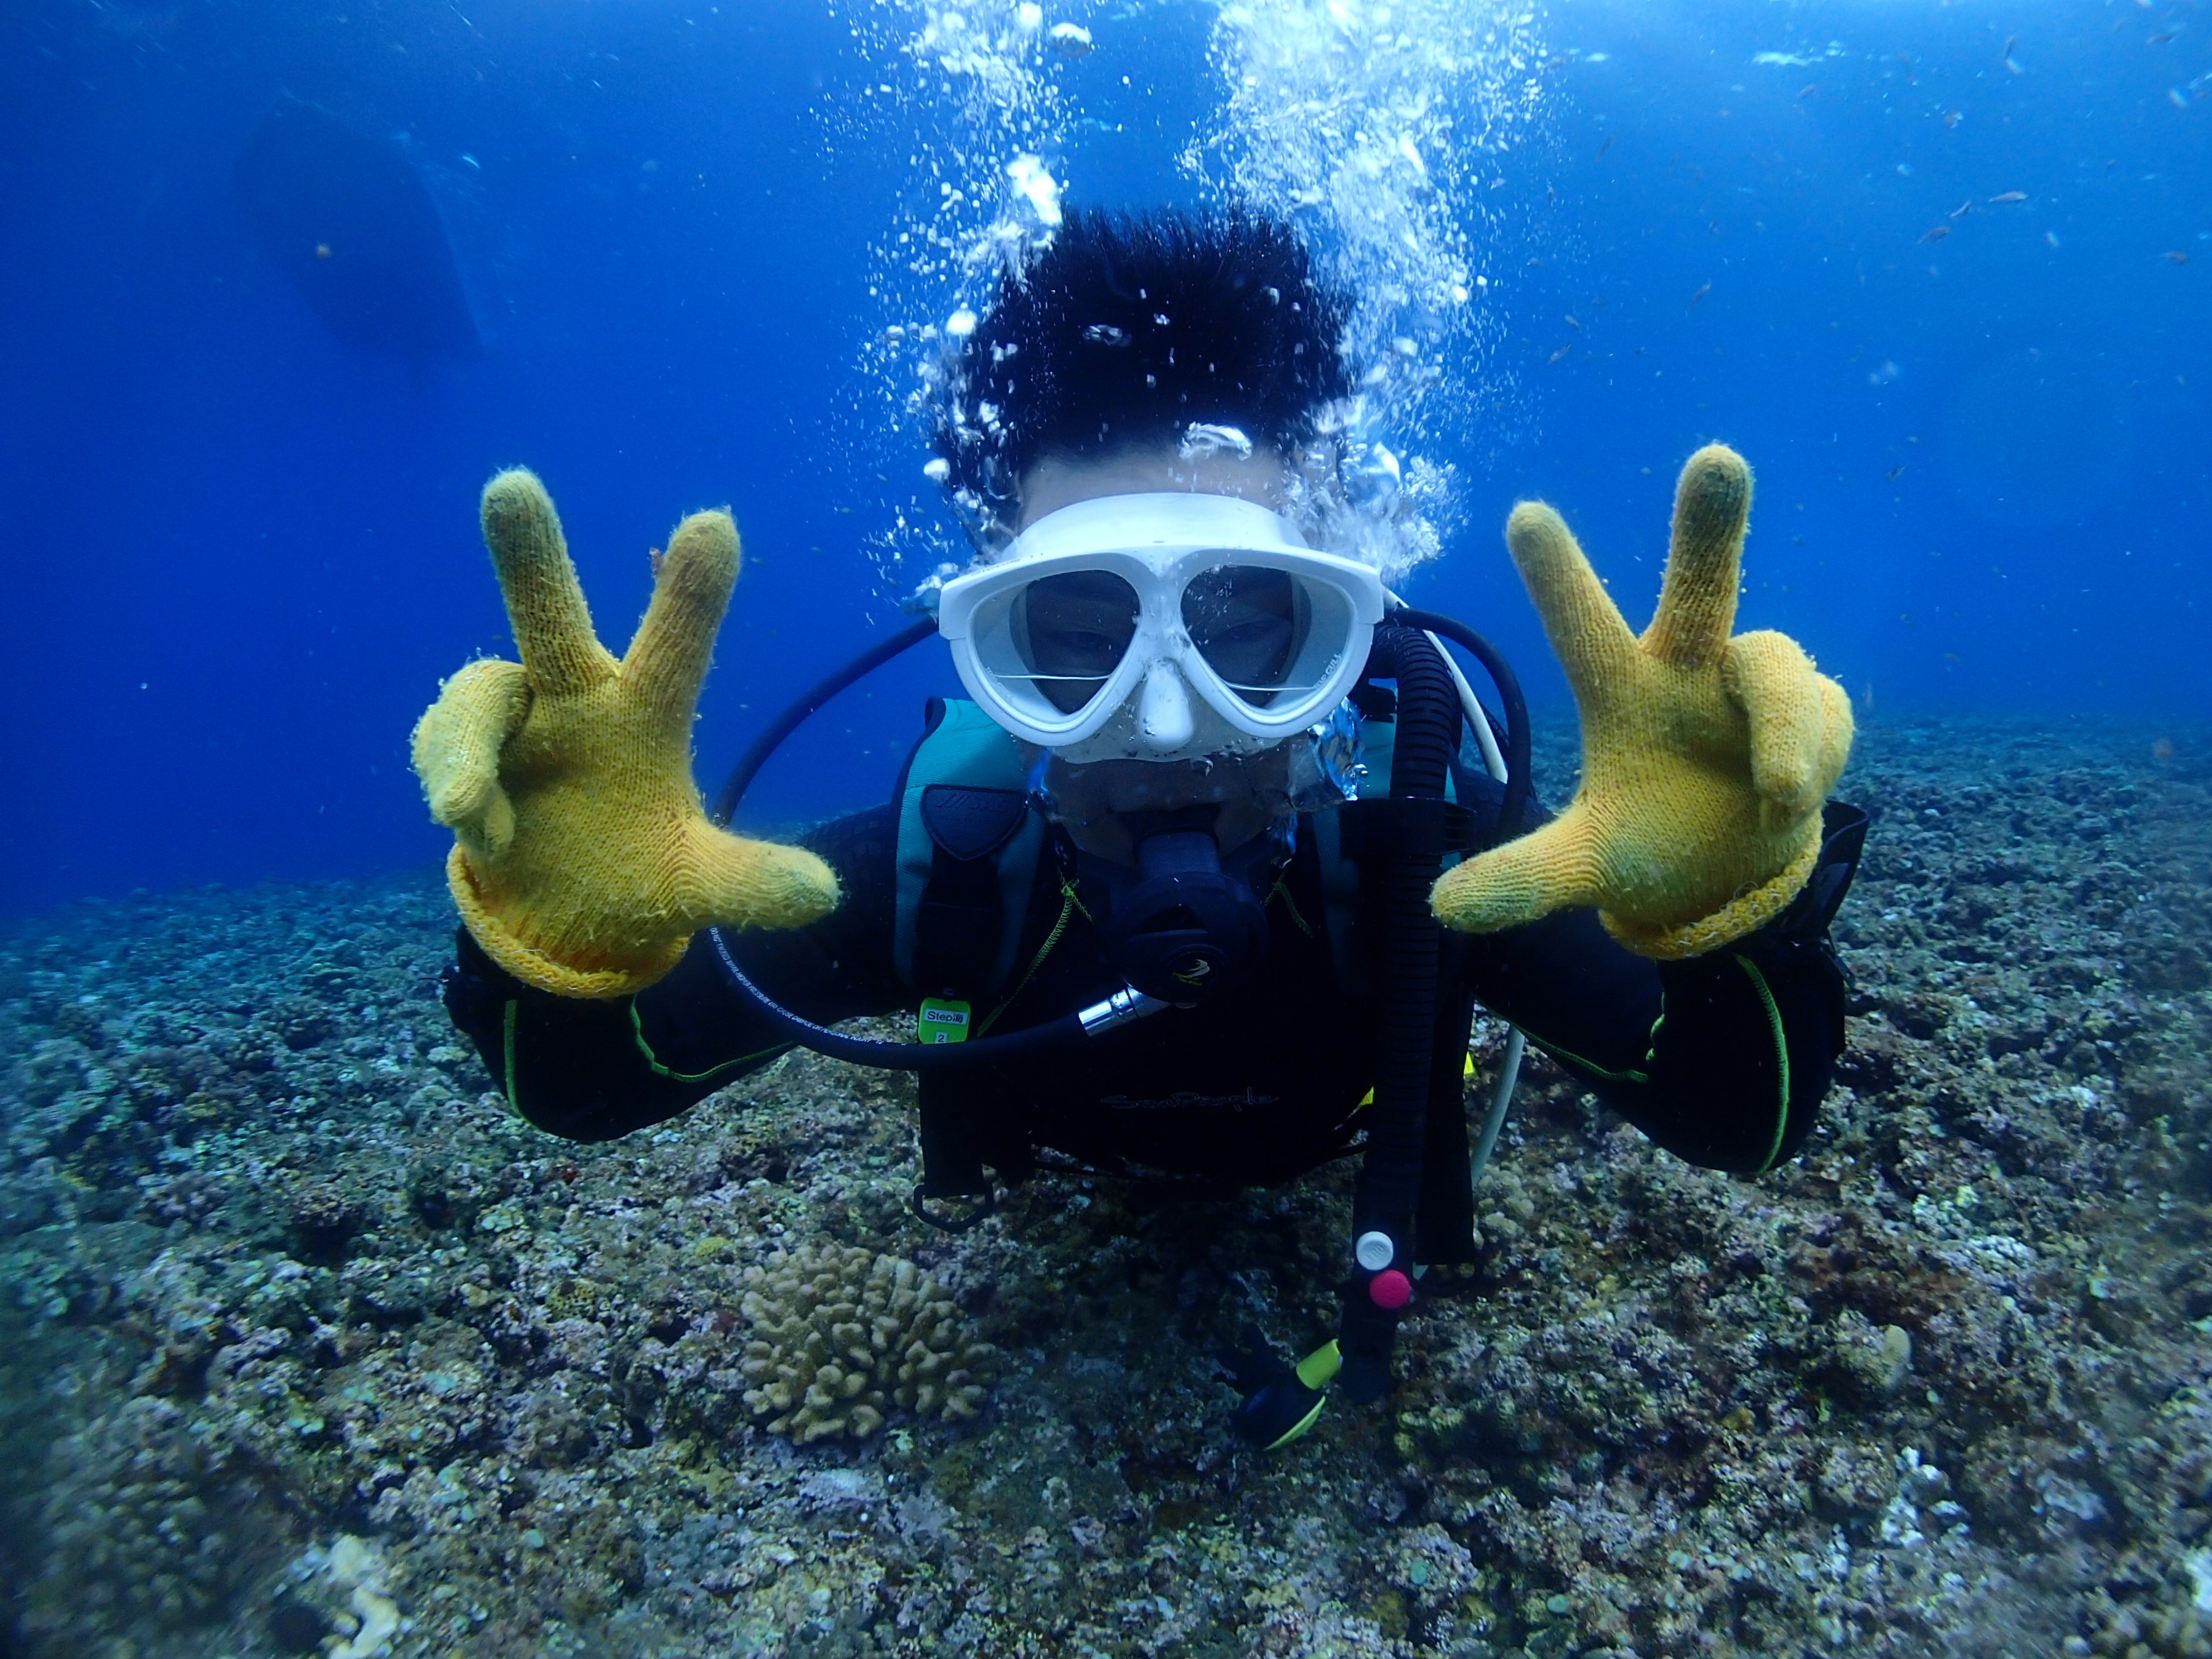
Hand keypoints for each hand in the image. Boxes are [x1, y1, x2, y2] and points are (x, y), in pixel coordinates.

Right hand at [411, 469, 838, 996]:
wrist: (554, 906)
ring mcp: (509, 717)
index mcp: (644, 712)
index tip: (715, 522)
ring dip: (466, 757)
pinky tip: (484, 833)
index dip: (692, 593)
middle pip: (549, 617)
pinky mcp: (455, 745)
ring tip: (473, 817)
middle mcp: (574, 694)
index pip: (675, 647)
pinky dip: (453, 787)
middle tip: (511, 486)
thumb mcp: (698, 885)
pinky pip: (439, 747)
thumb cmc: (635, 867)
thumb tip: (825, 894)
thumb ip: (749, 882)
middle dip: (529, 558)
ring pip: (477, 702)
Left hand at [1431, 444, 1851, 956]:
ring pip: (1782, 674)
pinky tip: (1783, 800)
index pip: (1583, 626)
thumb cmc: (1653, 842)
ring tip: (1774, 796)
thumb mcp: (1585, 867)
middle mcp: (1690, 667)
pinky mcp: (1819, 705)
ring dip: (1784, 735)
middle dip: (1709, 527)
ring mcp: (1758, 682)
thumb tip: (1443, 908)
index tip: (1522, 513)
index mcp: (1622, 689)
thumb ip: (1524, 880)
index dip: (1557, 574)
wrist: (1737, 868)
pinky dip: (1810, 764)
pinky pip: (1827, 718)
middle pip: (1703, 586)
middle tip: (1717, 459)